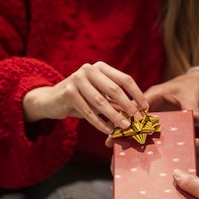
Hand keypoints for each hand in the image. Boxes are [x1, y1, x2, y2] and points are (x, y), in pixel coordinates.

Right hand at [23, 61, 148, 134]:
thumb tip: (137, 113)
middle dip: (128, 106)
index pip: (124, 79)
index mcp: (101, 67)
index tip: (146, 107)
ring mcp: (77, 79)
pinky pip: (88, 111)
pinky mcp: (68, 92)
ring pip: (101, 102)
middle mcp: (89, 69)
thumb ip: (115, 102)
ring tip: (125, 127)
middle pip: (114, 89)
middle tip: (138, 119)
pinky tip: (107, 130)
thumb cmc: (81, 98)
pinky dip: (99, 122)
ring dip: (114, 116)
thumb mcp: (99, 97)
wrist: (52, 100)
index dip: (137, 94)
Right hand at [103, 71, 198, 147]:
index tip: (118, 126)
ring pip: (132, 120)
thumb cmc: (189, 88)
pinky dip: (132, 132)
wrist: (191, 84)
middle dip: (120, 126)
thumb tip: (198, 118)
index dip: (126, 114)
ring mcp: (147, 108)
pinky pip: (139, 123)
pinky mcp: (150, 115)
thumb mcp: (190, 98)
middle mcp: (147, 101)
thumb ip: (192, 108)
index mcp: (154, 93)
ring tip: (111, 145)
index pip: (137, 103)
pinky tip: (125, 143)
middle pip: (130, 113)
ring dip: (123, 130)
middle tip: (109, 140)